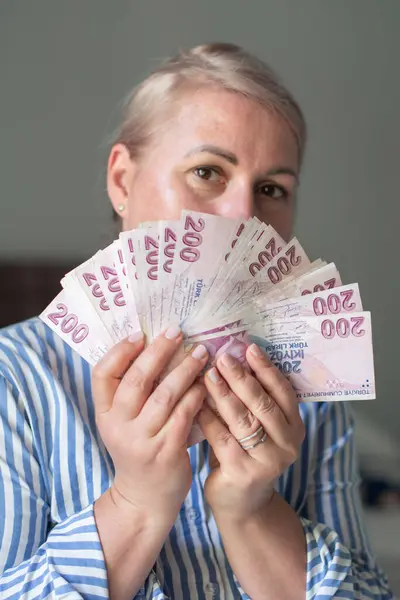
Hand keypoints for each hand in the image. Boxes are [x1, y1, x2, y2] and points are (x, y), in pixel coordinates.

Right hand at [92, 327, 207, 530]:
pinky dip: (196, 395)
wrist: (144, 498)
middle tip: (177, 332)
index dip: (120, 351)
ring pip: (164, 394)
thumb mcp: (123, 423)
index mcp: (104, 414)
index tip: (140, 334)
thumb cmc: (137, 450)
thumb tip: (155, 346)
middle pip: (136, 379)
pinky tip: (206, 382)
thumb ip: (131, 393)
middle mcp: (118, 425)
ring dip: (184, 369)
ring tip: (200, 352)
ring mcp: (141, 440)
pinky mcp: (166, 451)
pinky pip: (184, 414)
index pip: (101, 375)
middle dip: (158, 351)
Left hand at [197, 343, 304, 521]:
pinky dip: (208, 418)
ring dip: (223, 394)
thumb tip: (235, 356)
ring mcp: (267, 461)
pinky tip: (196, 402)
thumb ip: (253, 399)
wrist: (242, 503)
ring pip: (242, 420)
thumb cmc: (247, 453)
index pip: (284, 391)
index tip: (249, 347)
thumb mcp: (259, 427)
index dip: (266, 369)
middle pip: (262, 404)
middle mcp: (287, 444)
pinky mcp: (243, 473)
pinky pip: (222, 438)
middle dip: (241, 378)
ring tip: (207, 374)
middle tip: (222, 357)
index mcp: (295, 426)